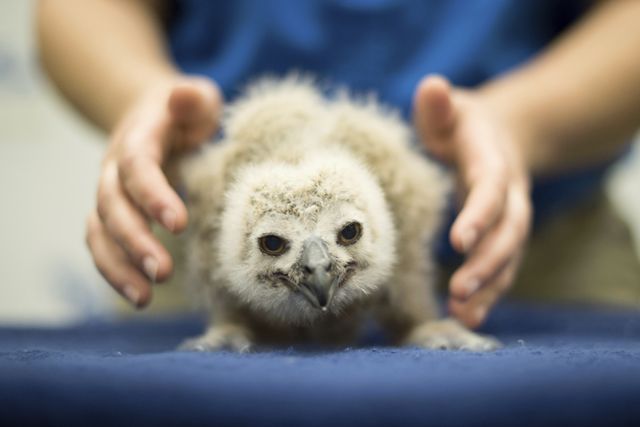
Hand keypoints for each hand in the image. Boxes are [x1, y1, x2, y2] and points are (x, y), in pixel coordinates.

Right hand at [86, 76, 221, 306]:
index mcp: (139, 138)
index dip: (153, 194)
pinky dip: (115, 271)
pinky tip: (138, 296)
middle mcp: (115, 167)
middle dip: (135, 240)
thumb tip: (181, 96)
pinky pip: (103, 244)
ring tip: (144, 298)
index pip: (138, 166)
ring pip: (100, 231)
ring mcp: (110, 193)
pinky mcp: (114, 214)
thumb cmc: (184, 112)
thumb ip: (193, 98)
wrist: (152, 115)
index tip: (178, 223)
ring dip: (118, 266)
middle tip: (162, 272)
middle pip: (113, 205)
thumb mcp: (197, 98)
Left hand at [414, 75, 531, 327]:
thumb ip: (438, 105)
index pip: (491, 191)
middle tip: (459, 292)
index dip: (479, 215)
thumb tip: (431, 86)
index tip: (459, 242)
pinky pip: (502, 268)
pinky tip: (467, 316)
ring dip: (489, 288)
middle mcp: (510, 195)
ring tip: (463, 316)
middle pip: (508, 233)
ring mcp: (509, 219)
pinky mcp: (502, 236)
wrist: (501, 136)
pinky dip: (488, 293)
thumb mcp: (451, 109)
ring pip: (509, 257)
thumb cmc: (464, 124)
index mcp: (493, 163)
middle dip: (487, 264)